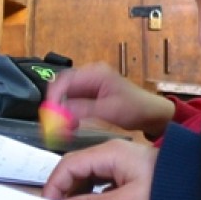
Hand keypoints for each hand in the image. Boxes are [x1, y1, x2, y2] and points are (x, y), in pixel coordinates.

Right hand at [42, 138, 158, 199]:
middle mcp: (110, 152)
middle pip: (74, 168)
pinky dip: (89, 195)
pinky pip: (98, 180)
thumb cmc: (166, 191)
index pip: (68, 164)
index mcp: (109, 153)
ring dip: (75, 194)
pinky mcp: (124, 170)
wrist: (196, 184)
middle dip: (62, 190)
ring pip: (85, 175)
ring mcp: (117, 160)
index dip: (54, 186)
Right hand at [45, 62, 174, 136]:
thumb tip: (59, 113)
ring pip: (67, 96)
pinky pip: (74, 102)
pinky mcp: (92, 94)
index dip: (53, 96)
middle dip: (56, 105)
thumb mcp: (108, 110)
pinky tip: (71, 125)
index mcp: (95, 72)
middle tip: (53, 124)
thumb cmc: (136, 108)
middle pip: (63, 87)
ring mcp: (91, 84)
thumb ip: (83, 110)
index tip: (49, 114)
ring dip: (62, 111)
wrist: (152, 114)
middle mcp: (91, 75)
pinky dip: (70, 113)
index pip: (64, 79)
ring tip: (63, 126)